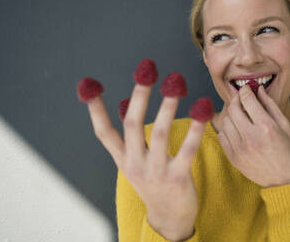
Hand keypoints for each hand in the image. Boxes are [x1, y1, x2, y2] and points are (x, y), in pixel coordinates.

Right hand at [85, 83, 202, 240]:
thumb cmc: (153, 183)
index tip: (87, 84)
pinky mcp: (177, 179)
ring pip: (160, 133)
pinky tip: (202, 109)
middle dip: (140, 94)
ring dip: (167, 105)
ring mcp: (156, 172)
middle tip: (147, 69)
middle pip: (132, 124)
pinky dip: (194, 130)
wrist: (169, 219)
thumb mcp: (134, 161)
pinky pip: (186, 151)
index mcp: (122, 158)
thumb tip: (124, 103)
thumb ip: (129, 135)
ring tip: (176, 81)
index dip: (95, 109)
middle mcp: (135, 164)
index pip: (103, 132)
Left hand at [217, 84, 289, 187]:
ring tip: (240, 115)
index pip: (248, 100)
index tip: (246, 89)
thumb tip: (258, 90)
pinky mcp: (233, 158)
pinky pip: (222, 136)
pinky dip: (227, 129)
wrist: (284, 181)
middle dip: (236, 99)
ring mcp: (240, 149)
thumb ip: (270, 106)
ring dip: (231, 114)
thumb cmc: (288, 152)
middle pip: (233, 109)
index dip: (245, 90)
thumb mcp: (285, 126)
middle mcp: (251, 137)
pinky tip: (237, 129)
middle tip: (241, 99)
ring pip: (225, 121)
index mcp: (266, 127)